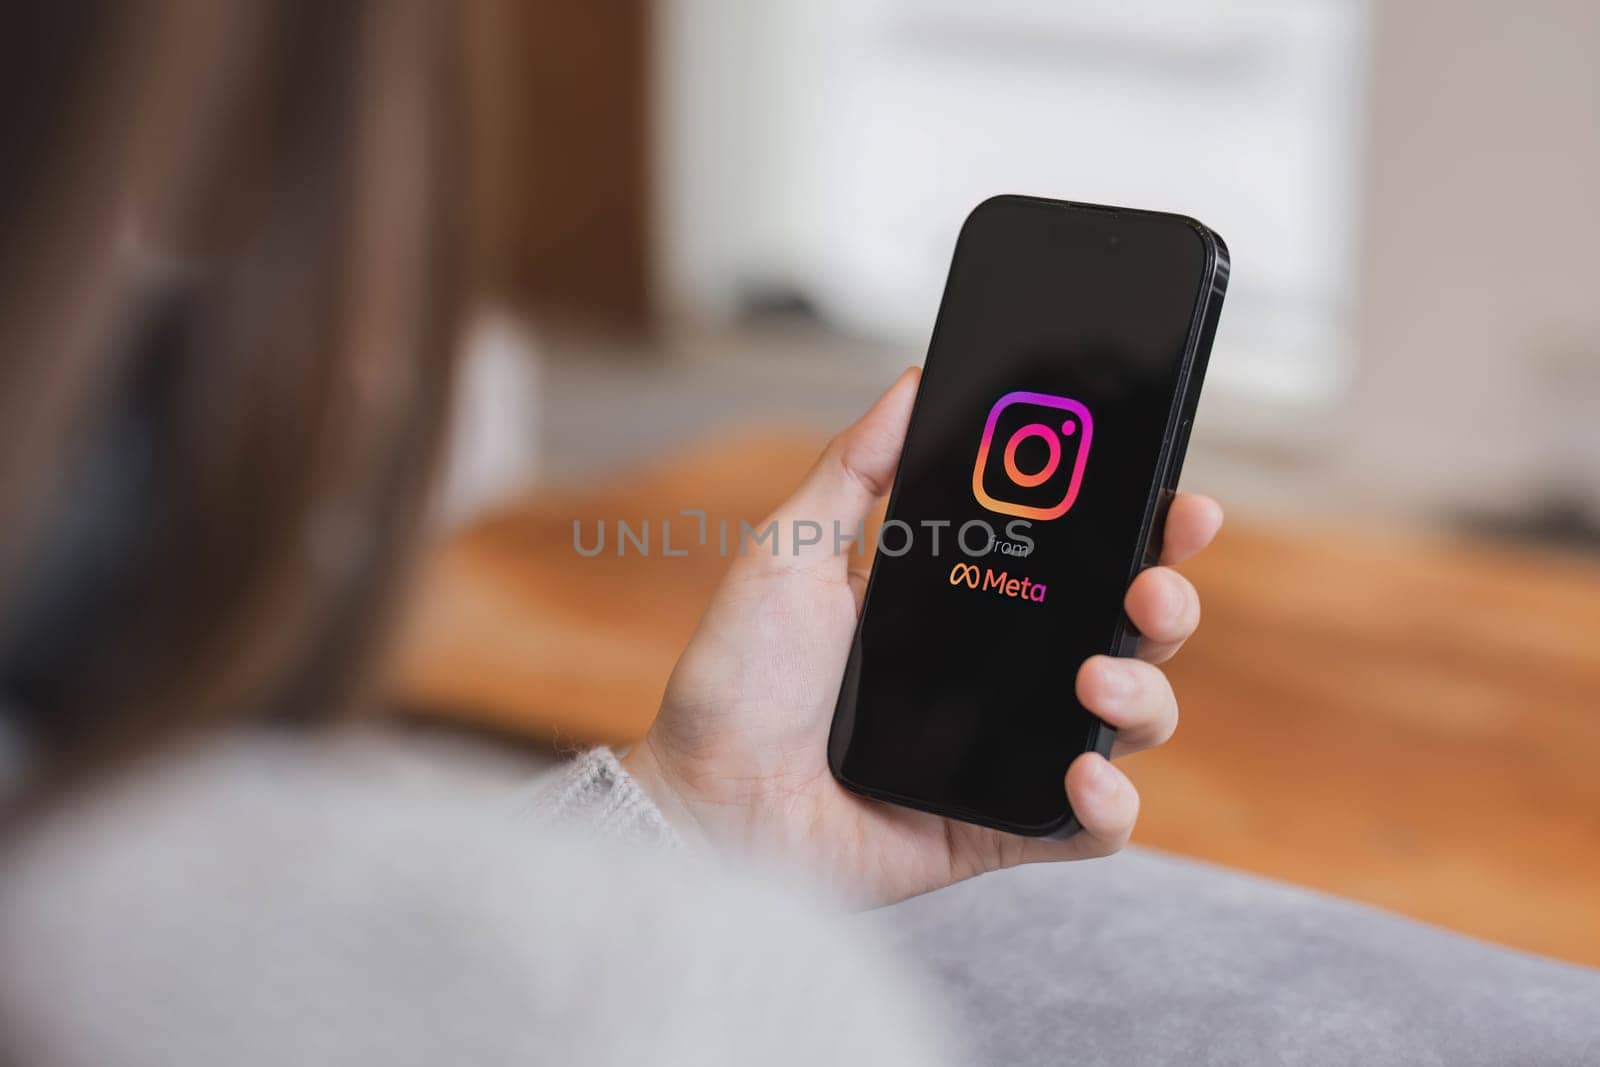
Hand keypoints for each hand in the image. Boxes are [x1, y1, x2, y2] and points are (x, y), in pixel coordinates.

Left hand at [624, 368, 1222, 905]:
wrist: (701, 801)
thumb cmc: (735, 681)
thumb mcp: (788, 554)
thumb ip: (853, 470)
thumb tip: (912, 379)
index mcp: (962, 601)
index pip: (1078, 556)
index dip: (1141, 528)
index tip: (1177, 500)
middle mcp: (999, 674)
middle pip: (1126, 632)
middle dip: (1166, 601)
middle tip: (1151, 588)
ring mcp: (1006, 752)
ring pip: (1129, 720)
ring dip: (1144, 694)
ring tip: (1095, 680)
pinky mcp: (1000, 827)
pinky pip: (1090, 827)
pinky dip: (1109, 807)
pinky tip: (1082, 778)